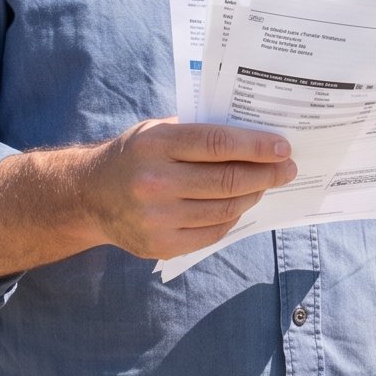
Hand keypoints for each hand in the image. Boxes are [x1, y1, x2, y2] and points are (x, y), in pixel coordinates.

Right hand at [79, 119, 295, 260]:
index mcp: (155, 145)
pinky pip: (213, 232)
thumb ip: (197, 131)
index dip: (257, 146)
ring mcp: (157, 218)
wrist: (88, 196)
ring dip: (253, 195)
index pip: (218, 144)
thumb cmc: (133, 156)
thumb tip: (253, 135)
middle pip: (228, 180)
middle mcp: (154, 182)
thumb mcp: (155, 130)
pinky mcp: (161, 245)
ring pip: (225, 209)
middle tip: (286, 168)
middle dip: (266, 173)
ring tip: (264, 184)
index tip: (283, 147)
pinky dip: (233, 218)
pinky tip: (240, 205)